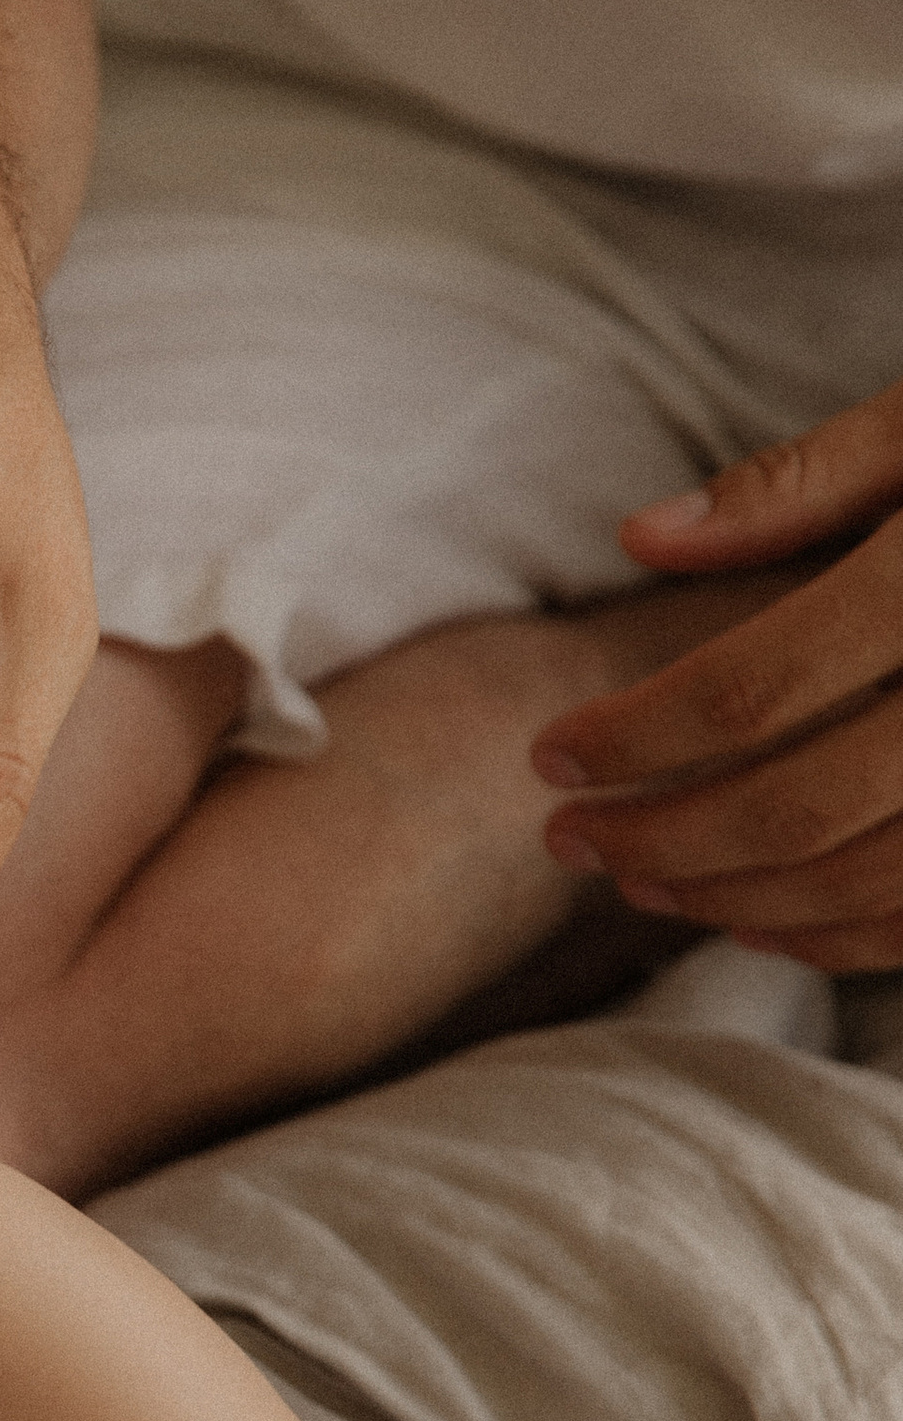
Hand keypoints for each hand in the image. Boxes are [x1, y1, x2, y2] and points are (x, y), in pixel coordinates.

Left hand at [534, 385, 902, 961]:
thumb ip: (801, 482)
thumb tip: (640, 536)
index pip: (756, 687)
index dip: (636, 737)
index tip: (550, 757)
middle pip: (803, 809)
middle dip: (667, 841)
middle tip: (569, 844)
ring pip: (875, 884)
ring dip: (740, 905)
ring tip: (642, 885)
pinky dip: (847, 938)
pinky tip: (762, 922)